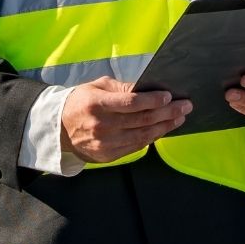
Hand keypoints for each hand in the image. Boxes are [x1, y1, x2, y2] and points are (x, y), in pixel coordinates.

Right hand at [61, 77, 191, 163]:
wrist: (59, 129)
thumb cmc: (81, 102)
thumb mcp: (97, 87)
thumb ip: (121, 89)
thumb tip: (146, 89)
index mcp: (97, 104)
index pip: (131, 103)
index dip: (152, 100)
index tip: (169, 96)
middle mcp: (102, 126)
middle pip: (142, 120)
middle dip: (167, 112)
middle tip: (185, 106)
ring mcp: (106, 143)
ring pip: (142, 136)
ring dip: (164, 126)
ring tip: (179, 118)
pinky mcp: (109, 155)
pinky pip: (136, 147)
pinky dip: (152, 137)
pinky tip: (162, 129)